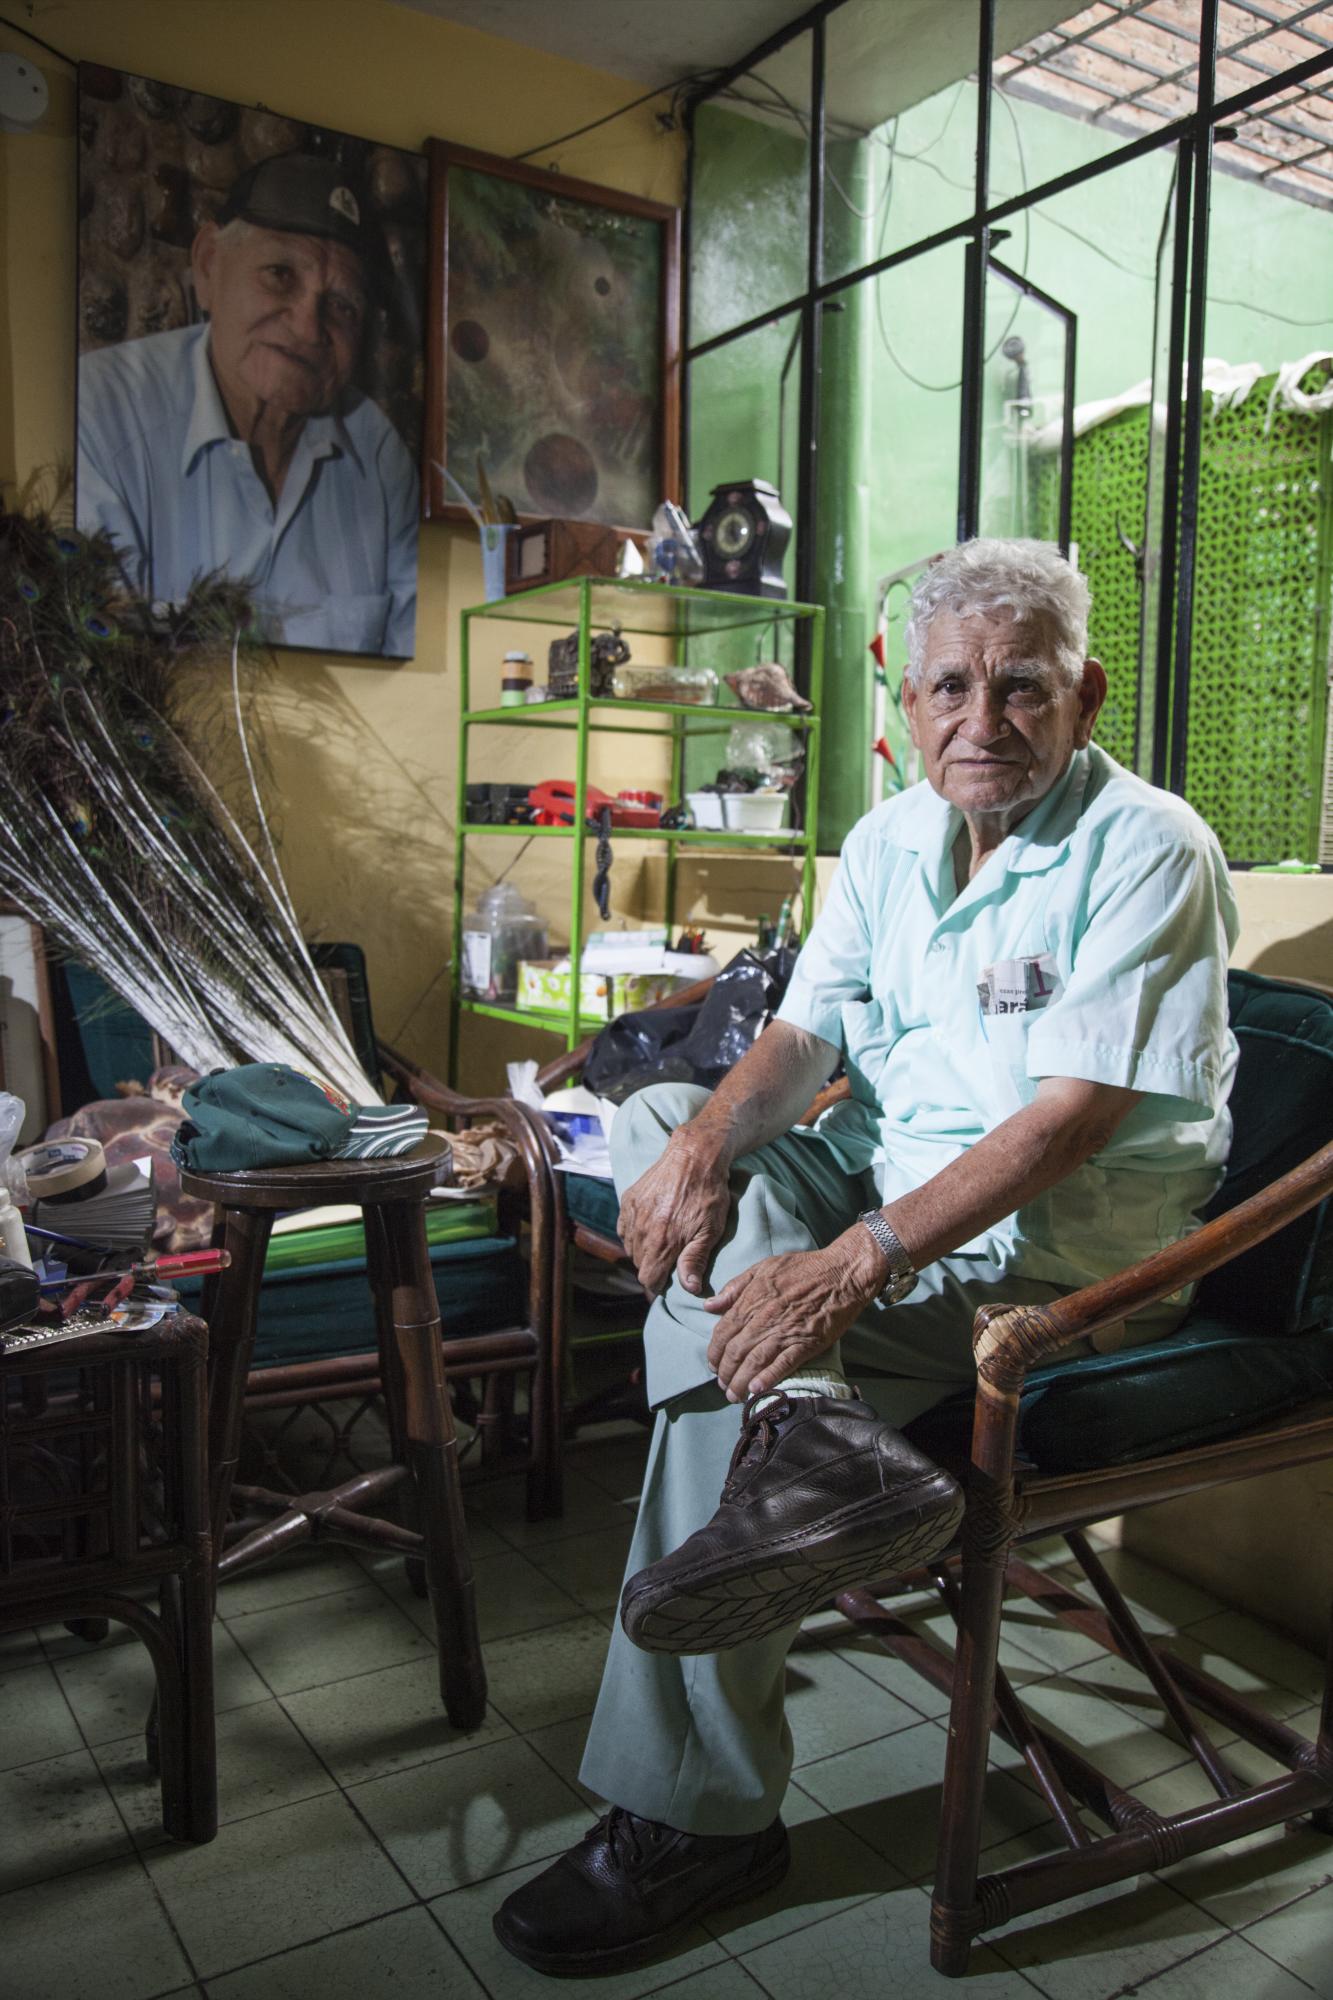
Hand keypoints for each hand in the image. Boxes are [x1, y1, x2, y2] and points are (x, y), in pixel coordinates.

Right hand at [617, 1129, 732, 1297]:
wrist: (694, 1156)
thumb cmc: (708, 1194)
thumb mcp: (711, 1229)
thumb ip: (695, 1259)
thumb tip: (690, 1288)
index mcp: (663, 1242)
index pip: (648, 1279)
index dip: (658, 1285)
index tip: (668, 1281)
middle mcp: (643, 1230)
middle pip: (639, 1265)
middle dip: (652, 1267)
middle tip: (670, 1259)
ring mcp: (633, 1214)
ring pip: (630, 1247)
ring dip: (643, 1251)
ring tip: (661, 1243)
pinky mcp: (628, 1200)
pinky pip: (623, 1228)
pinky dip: (633, 1234)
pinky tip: (648, 1229)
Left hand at [703, 1227, 885, 1400]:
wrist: (843, 1272)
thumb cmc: (803, 1267)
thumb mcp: (763, 1267)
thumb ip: (735, 1288)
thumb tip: (709, 1306)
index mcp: (752, 1299)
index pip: (724, 1331)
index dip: (715, 1352)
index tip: (713, 1365)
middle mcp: (765, 1318)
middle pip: (736, 1351)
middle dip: (725, 1373)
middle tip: (723, 1386)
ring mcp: (786, 1331)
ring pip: (755, 1362)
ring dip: (741, 1382)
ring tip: (735, 1396)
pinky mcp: (807, 1342)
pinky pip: (783, 1364)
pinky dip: (768, 1379)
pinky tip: (757, 1391)